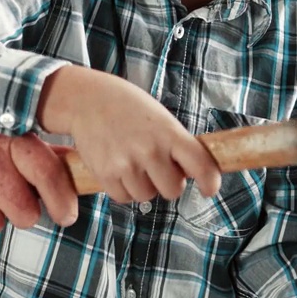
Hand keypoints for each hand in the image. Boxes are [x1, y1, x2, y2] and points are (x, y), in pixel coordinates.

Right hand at [38, 66, 220, 203]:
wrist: (86, 100)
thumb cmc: (127, 108)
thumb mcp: (159, 118)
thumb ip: (175, 144)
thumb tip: (190, 174)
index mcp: (169, 133)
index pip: (200, 165)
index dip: (209, 181)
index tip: (209, 189)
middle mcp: (150, 150)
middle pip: (172, 190)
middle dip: (167, 183)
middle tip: (156, 167)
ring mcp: (127, 164)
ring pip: (146, 196)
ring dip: (142, 186)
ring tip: (132, 163)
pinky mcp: (106, 174)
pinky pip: (123, 197)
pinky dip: (122, 189)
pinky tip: (117, 168)